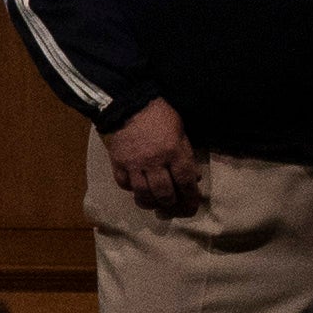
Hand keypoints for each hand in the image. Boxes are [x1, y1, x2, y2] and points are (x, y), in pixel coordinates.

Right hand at [104, 94, 205, 216]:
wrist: (128, 103)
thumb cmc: (159, 115)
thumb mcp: (181, 131)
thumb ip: (186, 155)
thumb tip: (194, 178)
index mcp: (174, 152)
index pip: (185, 182)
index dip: (190, 198)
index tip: (192, 207)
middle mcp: (155, 161)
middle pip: (164, 193)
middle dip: (171, 205)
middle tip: (173, 209)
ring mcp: (134, 164)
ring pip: (143, 194)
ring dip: (151, 203)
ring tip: (155, 205)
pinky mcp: (118, 163)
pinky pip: (124, 184)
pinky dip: (131, 190)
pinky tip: (137, 189)